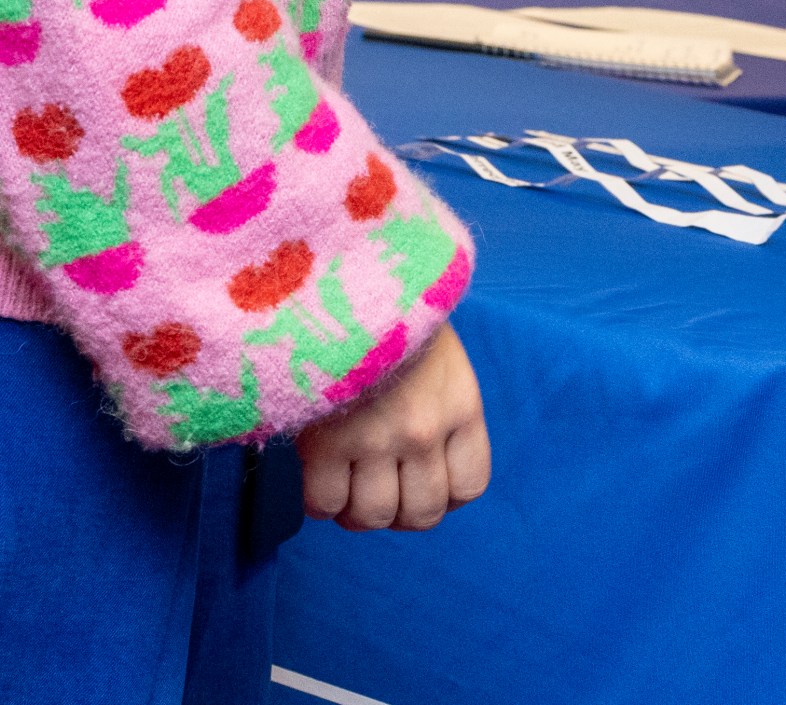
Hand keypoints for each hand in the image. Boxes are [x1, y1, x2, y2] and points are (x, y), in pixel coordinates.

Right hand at [297, 321, 489, 531]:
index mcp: (461, 406)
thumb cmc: (389, 305)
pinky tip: (316, 474)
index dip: (442, 497)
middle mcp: (426, 431)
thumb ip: (438, 402)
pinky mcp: (326, 440)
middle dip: (396, 512)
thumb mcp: (436, 350)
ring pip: (373, 516)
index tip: (416, 482)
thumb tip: (418, 455)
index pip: (469, 487)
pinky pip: (323, 502)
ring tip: (343, 486)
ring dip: (355, 511)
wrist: (341, 269)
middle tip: (374, 490)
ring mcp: (377, 439)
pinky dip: (319, 500)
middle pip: (421, 514)